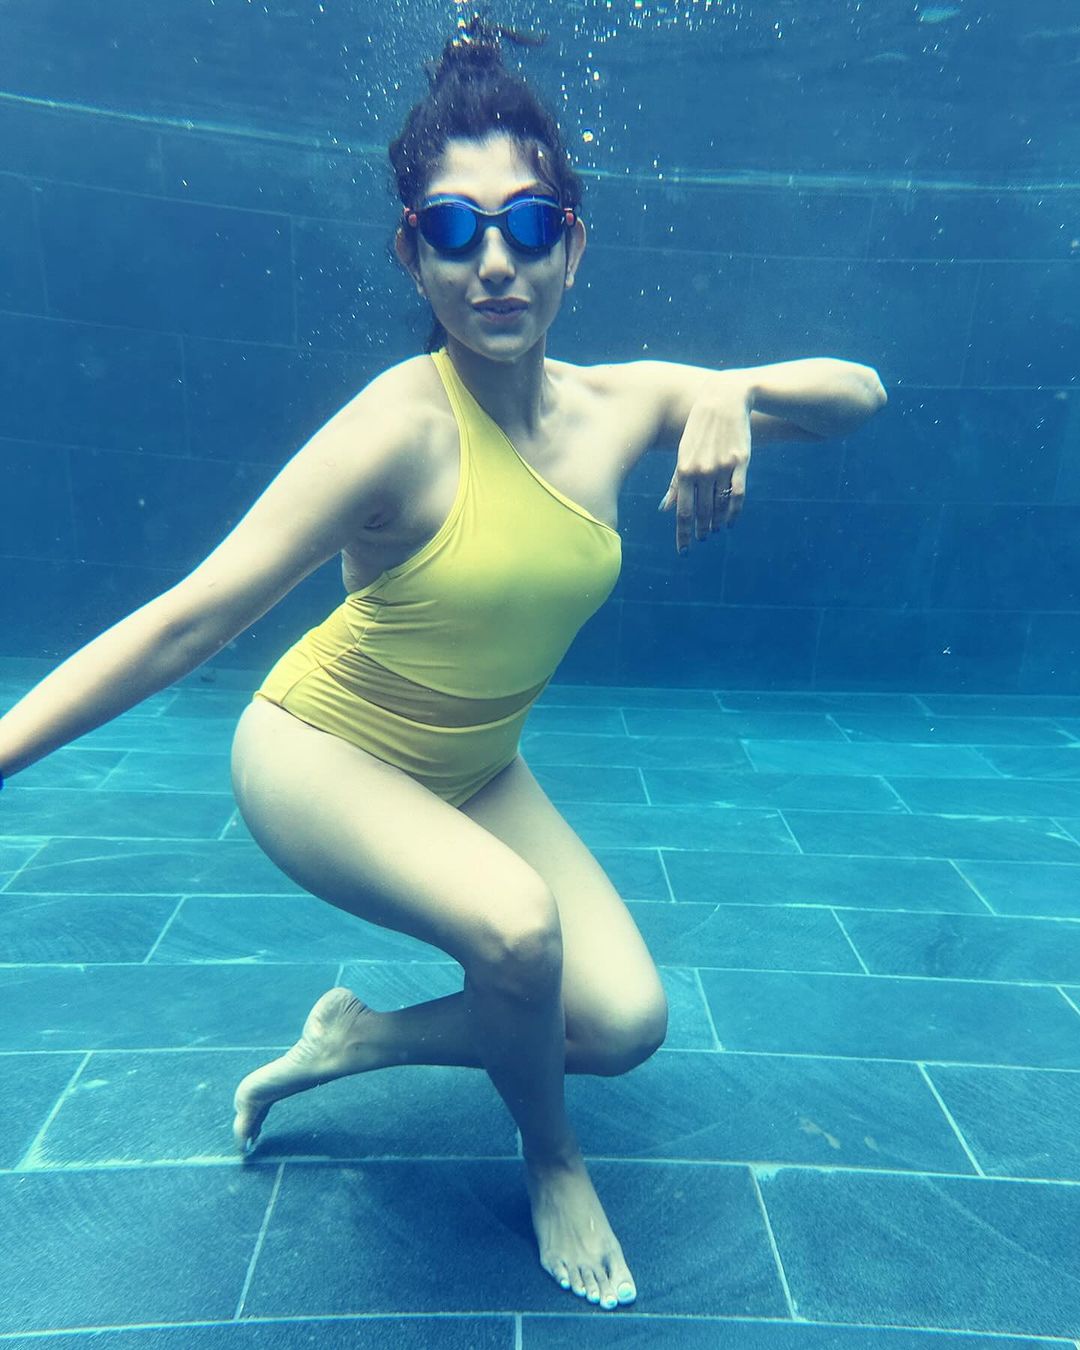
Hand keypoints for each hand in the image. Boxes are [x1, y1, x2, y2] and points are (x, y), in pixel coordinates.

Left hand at [657, 377, 751, 553]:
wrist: (725, 399)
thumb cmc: (699, 428)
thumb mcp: (683, 452)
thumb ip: (675, 483)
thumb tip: (665, 509)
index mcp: (683, 469)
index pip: (682, 511)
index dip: (683, 533)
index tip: (683, 550)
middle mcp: (702, 471)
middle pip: (702, 513)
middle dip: (701, 530)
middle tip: (701, 539)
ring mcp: (722, 467)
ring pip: (720, 506)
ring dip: (717, 523)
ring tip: (714, 531)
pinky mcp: (740, 462)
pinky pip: (738, 495)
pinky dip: (735, 512)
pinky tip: (731, 522)